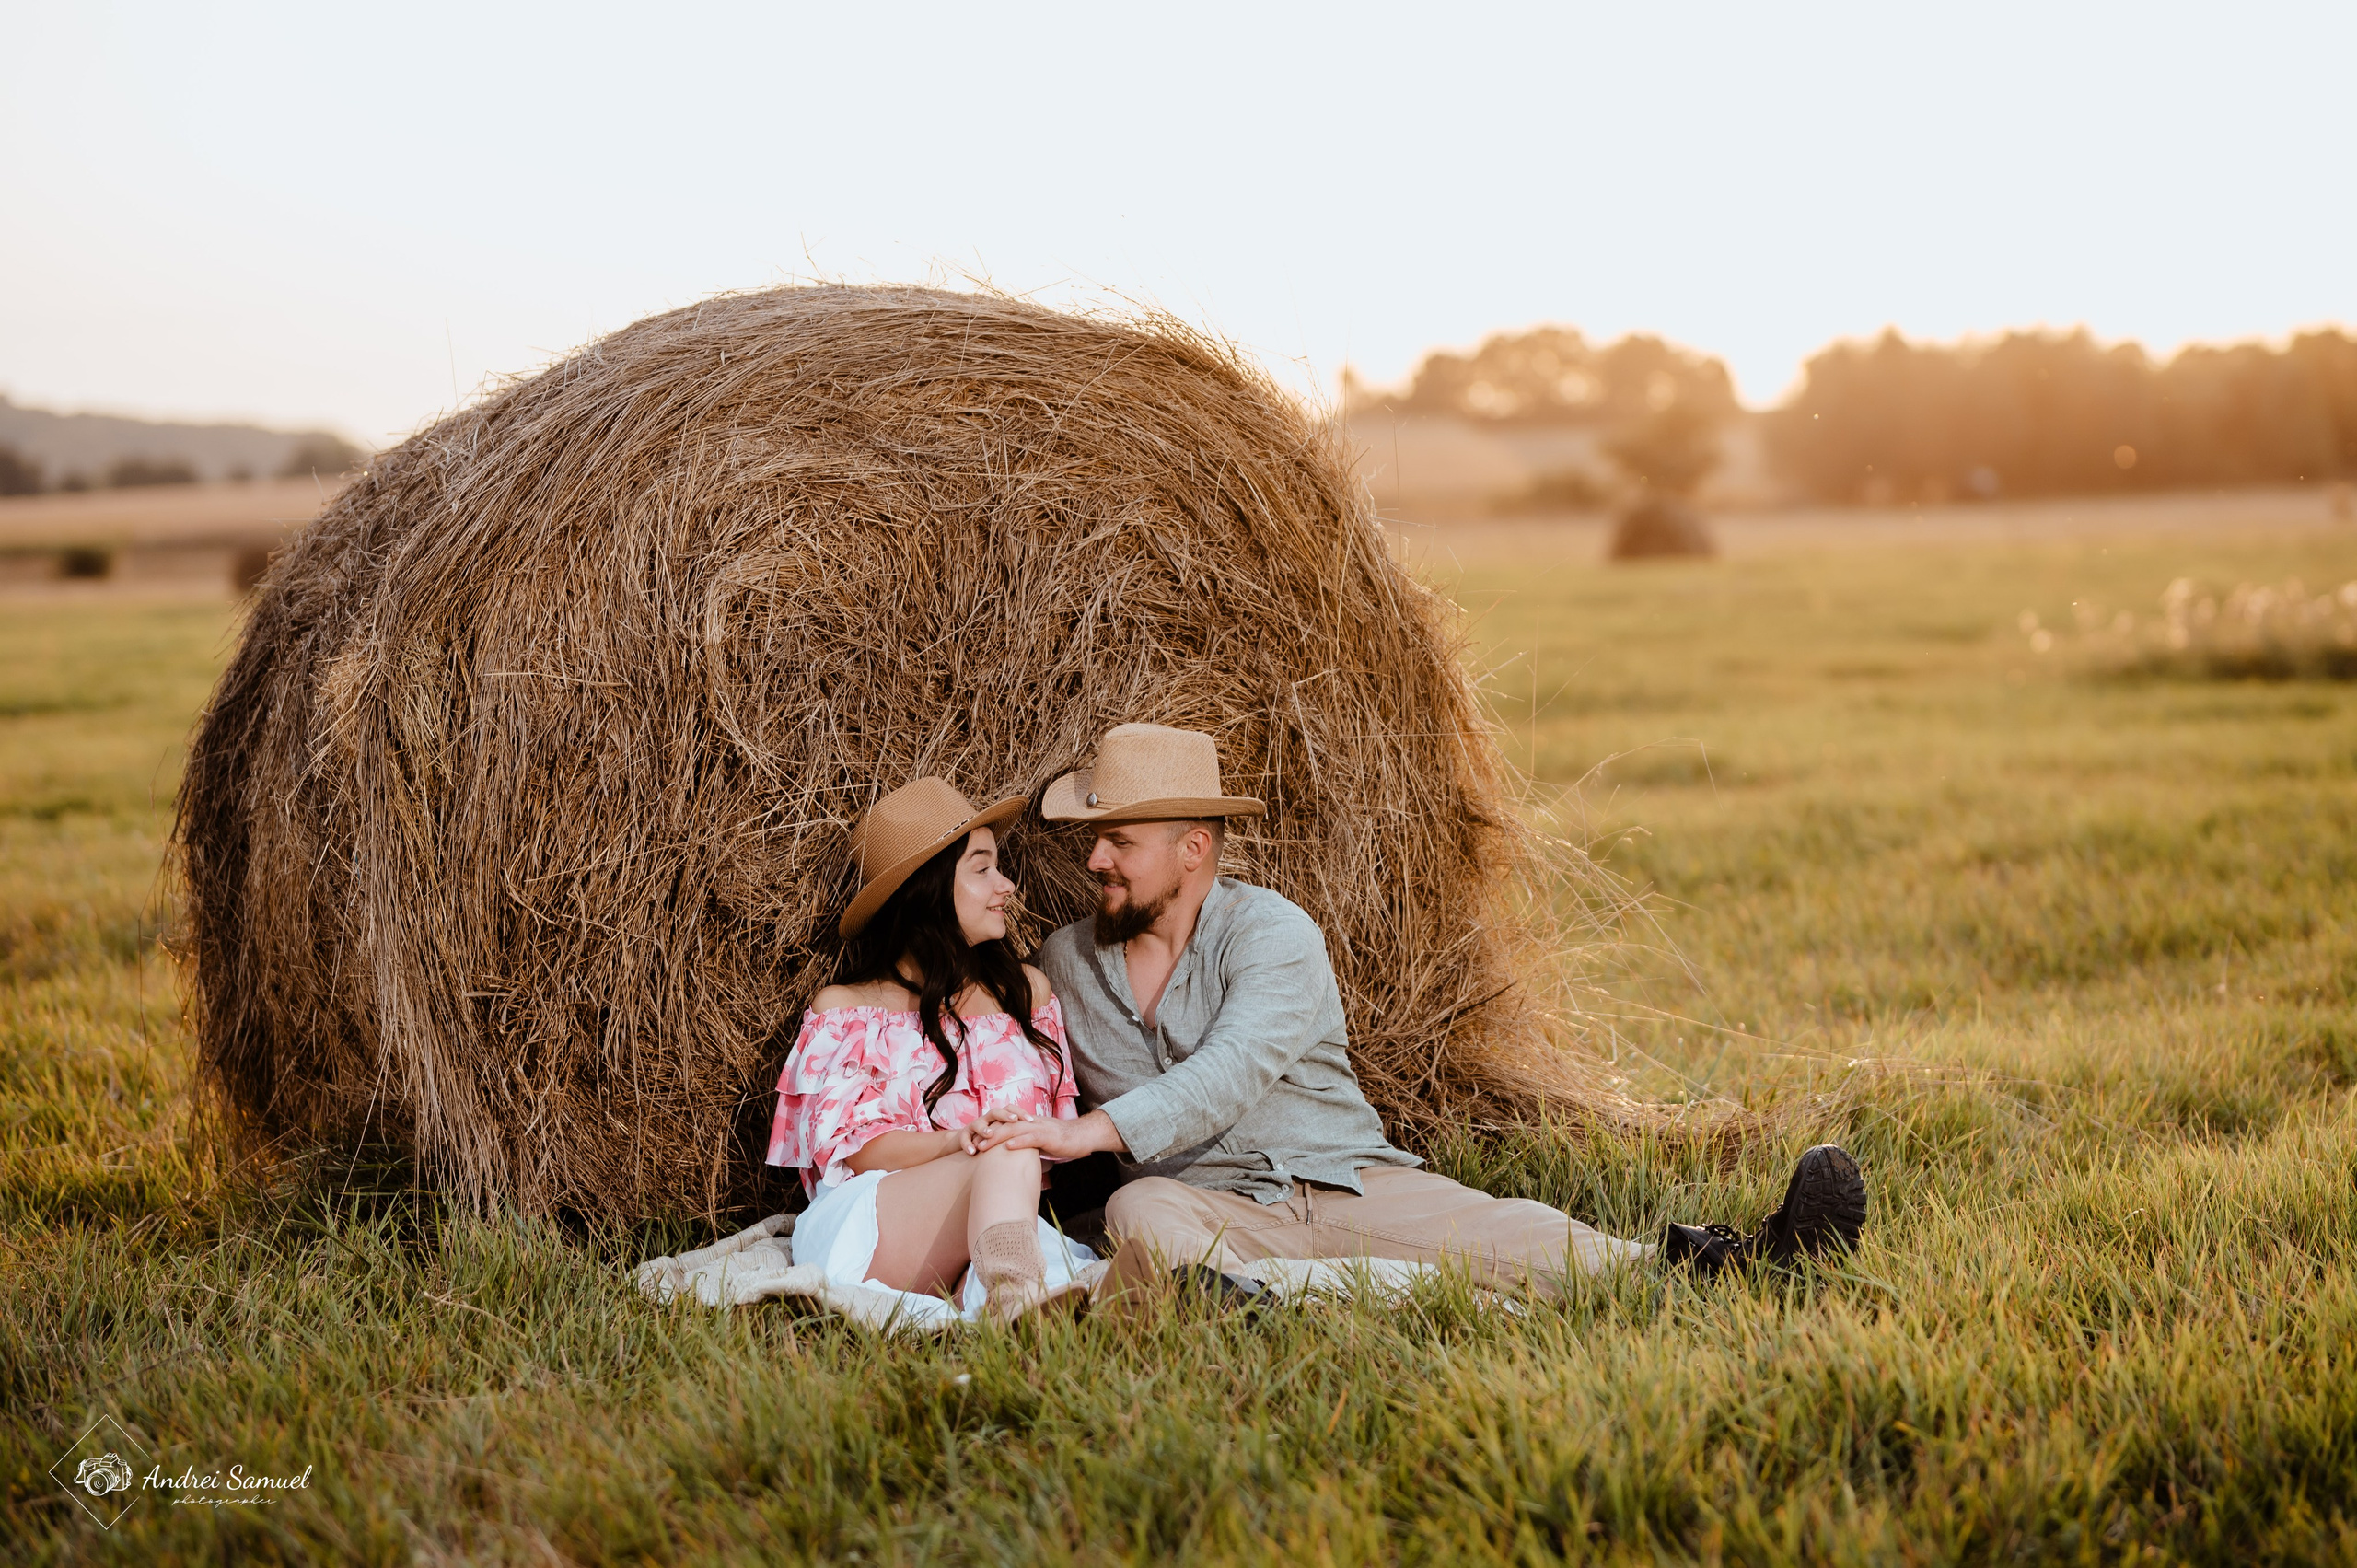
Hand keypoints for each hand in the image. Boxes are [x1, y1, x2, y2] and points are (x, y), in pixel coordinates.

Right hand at [954, 1108, 1028, 1153]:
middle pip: (996, 1112)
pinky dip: (967, 1144)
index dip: (1021, 1114)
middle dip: (1005, 1115)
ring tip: (989, 1134)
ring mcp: (974, 1126)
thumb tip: (1039, 1144)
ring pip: (978, 1123)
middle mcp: (986, 1119)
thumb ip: (1017, 1138)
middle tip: (1014, 1120)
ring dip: (983, 1128)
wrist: (966, 1143)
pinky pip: (964, 1138)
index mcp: (998, 1119)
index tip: (1032, 1121)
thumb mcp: (1005, 1138)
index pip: (1011, 1111)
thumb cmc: (991, 1142)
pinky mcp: (962, 1135)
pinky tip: (972, 1152)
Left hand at [970, 1108, 1124, 1160]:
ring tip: (982, 1147)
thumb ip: (1030, 1145)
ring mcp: (1039, 1128)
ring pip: (1013, 1131)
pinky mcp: (1048, 1136)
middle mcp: (1031, 1123)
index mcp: (1028, 1124)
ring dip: (996, 1138)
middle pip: (1004, 1126)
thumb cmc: (1065, 1141)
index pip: (1005, 1125)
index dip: (989, 1132)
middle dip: (987, 1135)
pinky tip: (1008, 1148)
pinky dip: (1019, 1142)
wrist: (1084, 1135)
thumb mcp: (1043, 1142)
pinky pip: (1031, 1138)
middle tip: (972, 1145)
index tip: (975, 1141)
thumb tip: (1018, 1155)